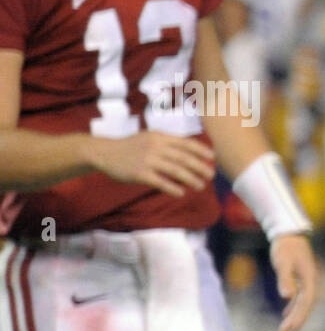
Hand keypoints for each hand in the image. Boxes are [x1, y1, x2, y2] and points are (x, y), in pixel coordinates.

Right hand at [89, 132, 214, 196]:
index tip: (212, 158)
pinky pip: (161, 182)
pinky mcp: (139, 173)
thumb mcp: (150, 138)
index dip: (201, 151)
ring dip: (191, 179)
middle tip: (211, 175)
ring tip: (200, 186)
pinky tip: (181, 193)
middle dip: (200, 167)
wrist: (104, 152)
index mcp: (160, 137)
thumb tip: (191, 154)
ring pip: (175, 171)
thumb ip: (168, 144)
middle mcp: (155, 147)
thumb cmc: (132, 147)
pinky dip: (173, 188)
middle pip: (184, 158)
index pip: (186, 143)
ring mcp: (147, 160)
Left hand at [269, 234, 317, 330]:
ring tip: (285, 330)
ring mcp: (306, 281)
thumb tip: (287, 297)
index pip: (306, 302)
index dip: (299, 317)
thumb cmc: (286, 247)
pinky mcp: (300, 279)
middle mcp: (310, 282)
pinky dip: (293, 307)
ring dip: (295, 316)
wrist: (289, 233)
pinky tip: (286, 314)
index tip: (289, 329)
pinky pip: (299, 297)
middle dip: (296, 320)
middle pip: (305, 306)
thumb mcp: (283, 262)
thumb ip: (285, 279)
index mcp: (309, 279)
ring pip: (302, 303)